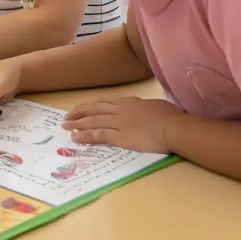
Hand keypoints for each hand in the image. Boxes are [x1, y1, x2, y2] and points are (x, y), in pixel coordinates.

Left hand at [61, 97, 179, 154]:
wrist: (174, 127)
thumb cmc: (171, 117)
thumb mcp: (155, 106)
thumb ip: (144, 107)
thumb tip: (143, 108)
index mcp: (129, 102)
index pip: (104, 103)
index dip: (90, 105)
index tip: (81, 108)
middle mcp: (120, 110)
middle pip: (94, 110)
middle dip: (79, 113)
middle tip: (67, 116)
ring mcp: (119, 123)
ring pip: (93, 121)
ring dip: (77, 123)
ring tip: (65, 126)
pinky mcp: (120, 137)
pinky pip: (98, 135)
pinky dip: (85, 136)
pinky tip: (75, 137)